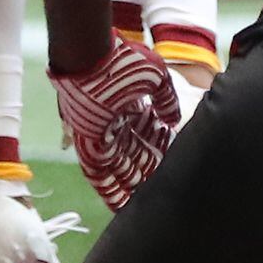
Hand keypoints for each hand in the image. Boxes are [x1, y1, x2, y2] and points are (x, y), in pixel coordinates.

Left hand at [50, 36, 181, 209]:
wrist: (89, 57)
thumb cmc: (122, 61)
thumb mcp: (155, 76)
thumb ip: (166, 98)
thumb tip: (174, 119)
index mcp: (130, 105)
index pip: (147, 133)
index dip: (161, 145)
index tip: (174, 157)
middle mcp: (115, 123)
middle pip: (134, 154)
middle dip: (148, 170)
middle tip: (165, 188)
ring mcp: (100, 135)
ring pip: (118, 168)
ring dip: (131, 185)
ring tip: (147, 204)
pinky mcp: (88, 145)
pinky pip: (98, 174)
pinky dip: (109, 190)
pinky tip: (121, 205)